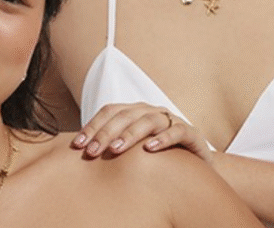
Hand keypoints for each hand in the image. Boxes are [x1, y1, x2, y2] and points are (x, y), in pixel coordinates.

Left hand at [71, 102, 214, 163]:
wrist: (196, 162)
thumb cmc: (159, 156)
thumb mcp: (133, 150)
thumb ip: (112, 146)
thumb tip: (81, 153)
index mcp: (135, 112)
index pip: (110, 112)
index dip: (93, 126)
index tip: (78, 145)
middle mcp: (151, 111)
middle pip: (125, 115)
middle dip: (106, 132)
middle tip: (93, 151)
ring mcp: (171, 120)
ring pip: (148, 120)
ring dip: (130, 134)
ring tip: (116, 149)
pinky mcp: (190, 133)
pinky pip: (177, 131)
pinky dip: (163, 138)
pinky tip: (150, 148)